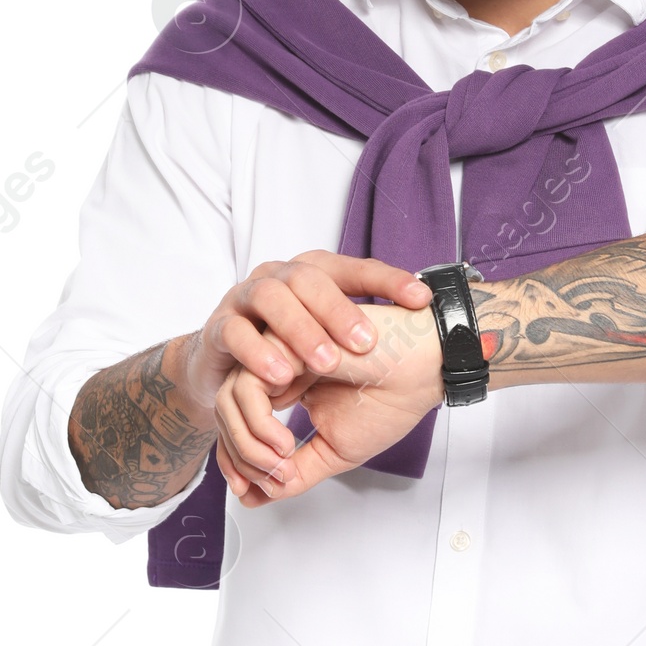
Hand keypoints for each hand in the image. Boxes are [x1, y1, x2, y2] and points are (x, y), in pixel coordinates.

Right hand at [180, 253, 431, 423]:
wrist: (222, 361)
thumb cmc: (286, 344)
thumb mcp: (327, 334)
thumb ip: (366, 325)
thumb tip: (426, 321)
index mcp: (313, 273)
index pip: (354, 269)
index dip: (389, 280)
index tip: (422, 300)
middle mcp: (279, 276)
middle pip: (308, 277)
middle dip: (339, 309)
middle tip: (367, 343)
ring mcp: (245, 297)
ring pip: (270, 296)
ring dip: (299, 330)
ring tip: (326, 364)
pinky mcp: (220, 327)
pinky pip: (235, 332)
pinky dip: (258, 353)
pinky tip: (281, 377)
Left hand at [213, 302, 442, 504]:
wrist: (422, 372)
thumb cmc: (389, 402)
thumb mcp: (333, 451)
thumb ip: (294, 472)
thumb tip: (252, 497)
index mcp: (286, 385)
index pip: (239, 423)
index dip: (237, 461)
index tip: (250, 490)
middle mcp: (276, 366)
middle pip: (226, 413)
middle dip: (241, 458)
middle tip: (273, 482)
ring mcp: (277, 353)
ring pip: (228, 401)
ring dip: (249, 445)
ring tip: (283, 464)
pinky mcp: (283, 342)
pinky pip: (247, 389)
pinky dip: (259, 426)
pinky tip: (286, 444)